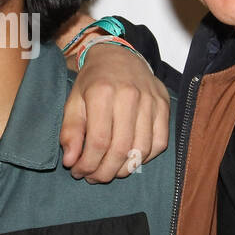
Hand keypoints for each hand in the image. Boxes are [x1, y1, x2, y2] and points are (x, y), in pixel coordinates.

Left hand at [60, 42, 169, 181]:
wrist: (119, 56)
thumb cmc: (93, 82)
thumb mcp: (73, 101)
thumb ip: (71, 131)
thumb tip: (71, 161)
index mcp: (102, 92)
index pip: (98, 141)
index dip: (88, 163)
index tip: (79, 172)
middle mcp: (129, 95)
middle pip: (121, 149)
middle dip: (105, 172)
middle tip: (93, 177)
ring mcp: (150, 101)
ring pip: (142, 149)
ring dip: (124, 169)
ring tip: (109, 171)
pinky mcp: (164, 106)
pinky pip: (160, 143)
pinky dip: (145, 158)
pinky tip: (129, 159)